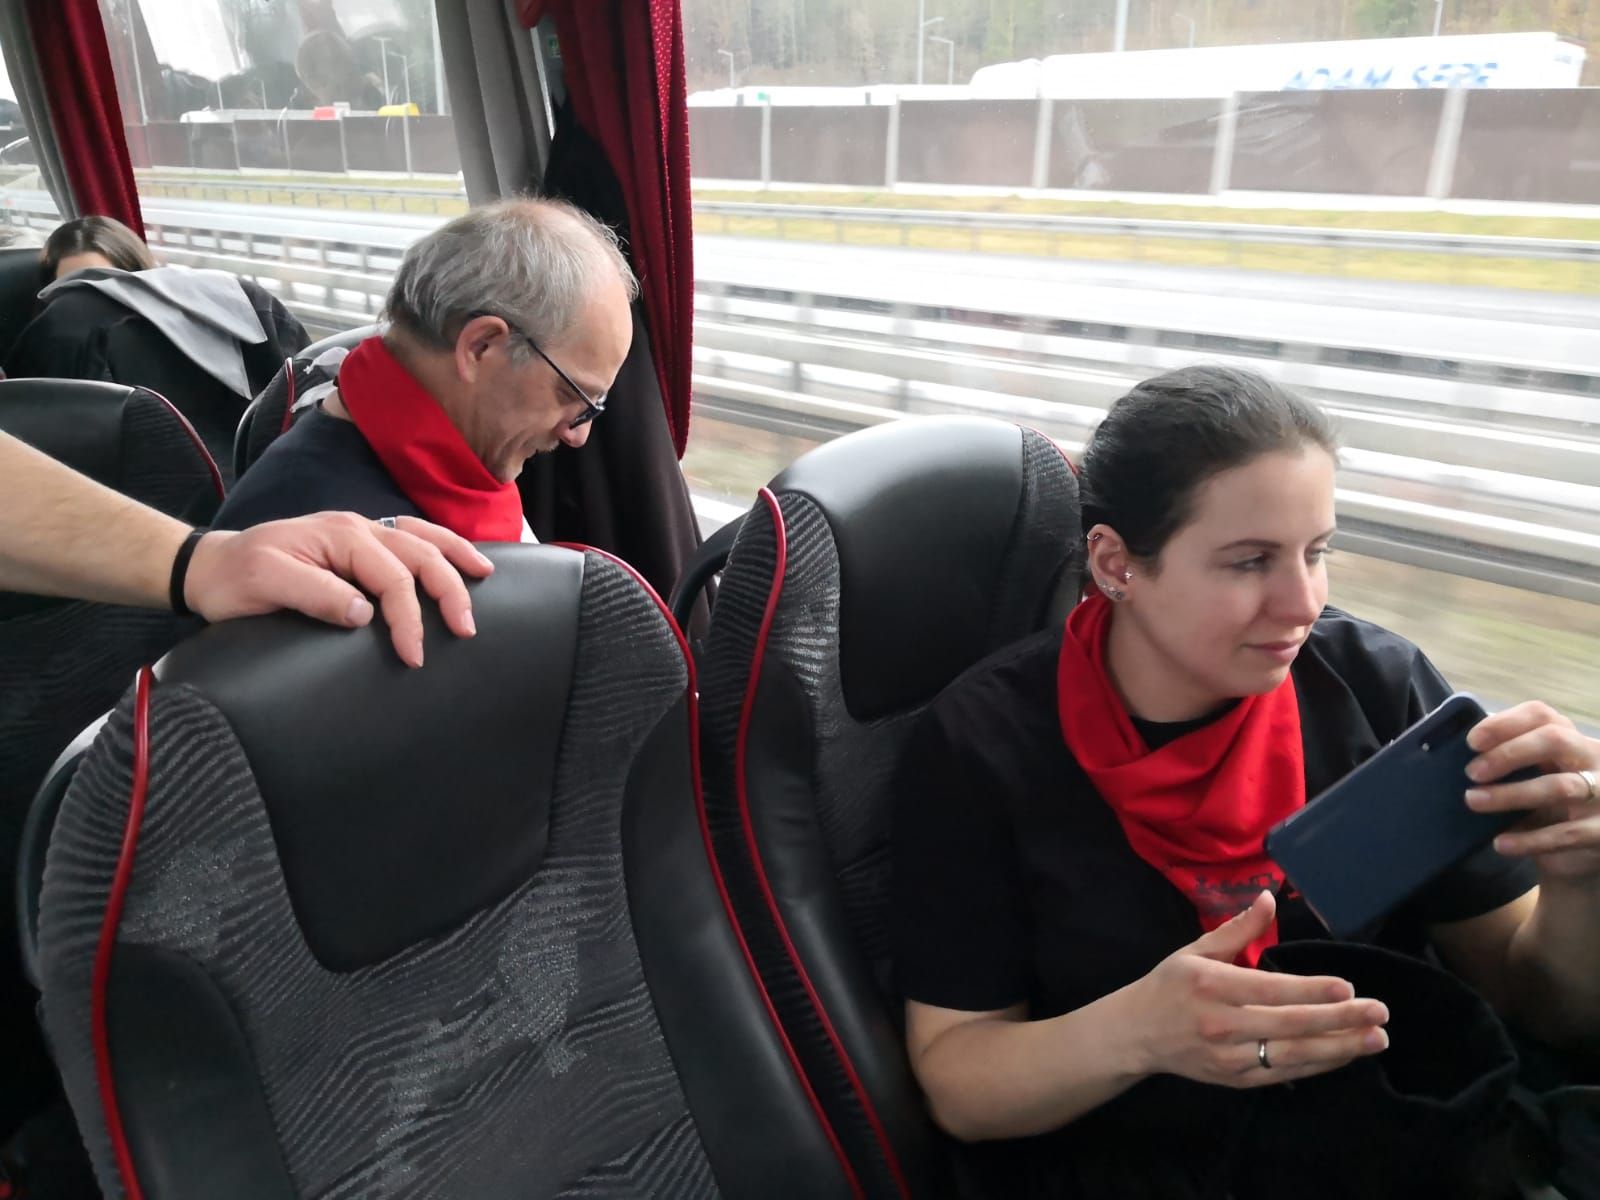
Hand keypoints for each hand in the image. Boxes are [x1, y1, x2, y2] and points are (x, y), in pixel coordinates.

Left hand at [183, 513, 494, 666]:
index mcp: (339, 535)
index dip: (408, 618)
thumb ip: (317, 594)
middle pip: (419, 552)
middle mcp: (356, 527)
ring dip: (455, 556)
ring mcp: (359, 531)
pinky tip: (455, 557)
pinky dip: (439, 545)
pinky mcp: (358, 543)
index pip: (391, 577)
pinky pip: (410, 537)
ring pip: (421, 536)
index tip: (413, 656)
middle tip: (466, 628)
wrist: (208, 566)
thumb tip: (365, 612)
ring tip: (484, 575)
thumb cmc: (235, 579)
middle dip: (449, 589)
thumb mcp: (267, 585)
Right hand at [1126, 892, 1389, 1087]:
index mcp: (1211, 985)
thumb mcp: (1194, 951)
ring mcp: (1230, 1057)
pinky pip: (1285, 1073)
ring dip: (1340, 1048)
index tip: (1348, 987)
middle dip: (1340, 1020)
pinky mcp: (1236, 1080)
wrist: (1134, 1035)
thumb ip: (1236, 929)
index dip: (1311, 991)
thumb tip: (1269, 898)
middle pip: (1290, 1025)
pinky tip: (1344, 1054)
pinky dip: (1318, 1065)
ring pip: (1294, 1055)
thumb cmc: (1168, 986)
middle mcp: (1222, 1024)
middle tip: (1379, 1012)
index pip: (1269, 990)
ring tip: (1376, 1039)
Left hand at [1465, 701, 1599, 883]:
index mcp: (1571, 739)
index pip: (1542, 715)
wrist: (1583, 852)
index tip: (1472, 741)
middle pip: (1555, 740)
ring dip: (1511, 794)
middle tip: (1472, 773)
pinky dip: (1529, 839)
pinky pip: (1566, 833)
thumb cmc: (1549, 805)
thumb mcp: (1534, 778)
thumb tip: (1459, 755)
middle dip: (1508, 753)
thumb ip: (1510, 763)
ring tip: (1474, 801)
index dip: (1505, 723)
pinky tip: (1500, 843)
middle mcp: (1594, 759)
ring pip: (1559, 786)